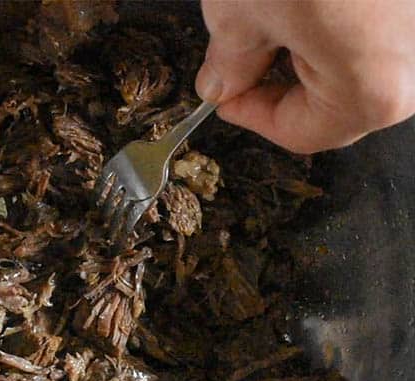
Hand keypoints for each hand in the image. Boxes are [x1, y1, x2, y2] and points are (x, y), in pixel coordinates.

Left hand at [196, 0, 414, 153]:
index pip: (301, 133)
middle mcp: (412, 67)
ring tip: (272, 20)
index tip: (223, 97)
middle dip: (280, 85)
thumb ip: (229, 63)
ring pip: (355, 66)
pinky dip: (334, 25)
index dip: (251, 117)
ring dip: (308, 53)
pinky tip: (306, 4)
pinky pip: (373, 34)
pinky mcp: (413, 3)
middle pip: (334, 103)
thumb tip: (219, 84)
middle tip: (241, 60)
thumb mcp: (242, 13)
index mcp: (371, 91)